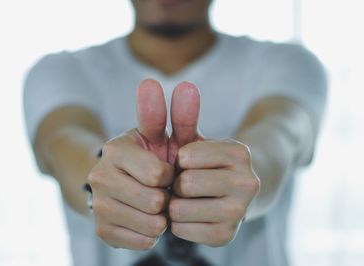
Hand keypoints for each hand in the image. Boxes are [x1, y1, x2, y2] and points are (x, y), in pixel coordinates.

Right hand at [87, 80, 172, 249]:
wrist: (128, 186)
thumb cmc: (155, 159)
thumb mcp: (169, 138)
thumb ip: (180, 116)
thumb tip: (188, 85)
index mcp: (116, 148)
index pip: (158, 173)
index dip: (169, 175)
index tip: (163, 170)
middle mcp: (99, 175)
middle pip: (154, 201)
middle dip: (166, 197)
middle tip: (160, 190)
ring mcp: (98, 204)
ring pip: (151, 224)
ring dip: (161, 217)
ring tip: (153, 204)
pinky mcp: (101, 230)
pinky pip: (143, 240)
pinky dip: (151, 232)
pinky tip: (145, 218)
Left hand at [168, 114, 259, 245]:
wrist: (229, 195)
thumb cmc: (202, 162)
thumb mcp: (193, 138)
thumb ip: (180, 114)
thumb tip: (176, 84)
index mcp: (239, 152)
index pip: (186, 156)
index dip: (179, 160)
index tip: (189, 162)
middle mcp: (247, 181)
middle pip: (185, 184)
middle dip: (176, 183)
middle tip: (187, 183)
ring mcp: (240, 211)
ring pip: (180, 209)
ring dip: (175, 204)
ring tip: (188, 198)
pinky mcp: (227, 236)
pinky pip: (181, 229)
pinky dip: (178, 222)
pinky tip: (190, 214)